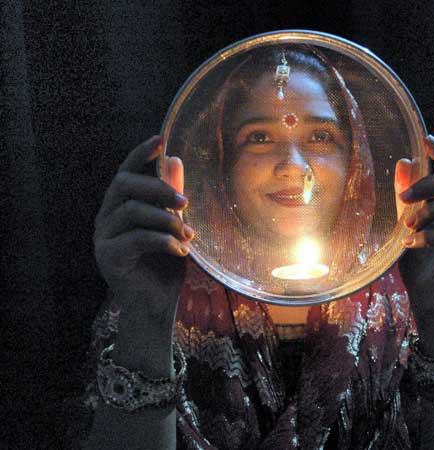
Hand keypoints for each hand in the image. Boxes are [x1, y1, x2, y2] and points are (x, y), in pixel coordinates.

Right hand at [94, 136, 193, 322]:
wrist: (156, 302)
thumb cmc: (164, 263)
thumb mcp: (173, 224)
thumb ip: (171, 195)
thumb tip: (175, 159)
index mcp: (120, 205)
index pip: (125, 171)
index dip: (139, 153)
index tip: (160, 139)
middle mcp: (107, 217)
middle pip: (125, 185)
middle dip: (158, 188)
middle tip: (184, 202)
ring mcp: (103, 237)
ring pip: (133, 211)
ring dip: (167, 220)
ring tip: (188, 234)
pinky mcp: (108, 257)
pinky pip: (137, 238)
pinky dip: (164, 241)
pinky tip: (181, 250)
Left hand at [395, 135, 433, 322]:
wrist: (430, 302)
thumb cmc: (419, 264)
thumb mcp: (407, 226)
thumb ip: (406, 199)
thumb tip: (402, 162)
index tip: (427, 140)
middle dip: (431, 183)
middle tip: (404, 197)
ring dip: (431, 210)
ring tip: (408, 225)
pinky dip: (429, 237)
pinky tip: (410, 245)